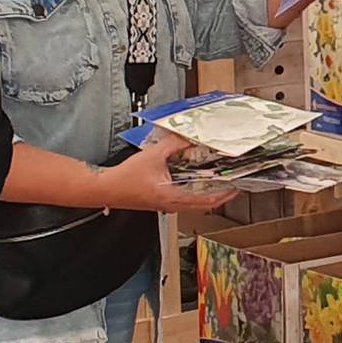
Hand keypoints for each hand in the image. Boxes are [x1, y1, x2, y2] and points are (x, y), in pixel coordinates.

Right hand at [107, 133, 237, 213]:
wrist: (105, 189)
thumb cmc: (124, 178)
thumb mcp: (153, 156)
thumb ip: (173, 145)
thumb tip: (189, 137)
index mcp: (173, 198)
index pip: (206, 202)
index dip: (224, 196)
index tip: (236, 189)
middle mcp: (172, 205)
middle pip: (203, 204)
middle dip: (219, 194)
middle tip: (231, 184)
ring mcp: (166, 205)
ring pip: (193, 202)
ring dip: (206, 192)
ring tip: (216, 179)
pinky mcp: (160, 201)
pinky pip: (182, 198)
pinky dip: (193, 190)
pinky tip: (193, 177)